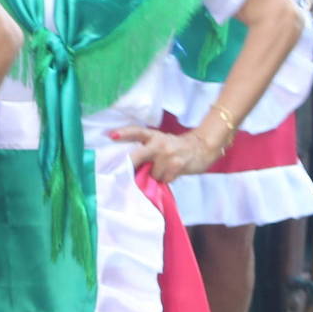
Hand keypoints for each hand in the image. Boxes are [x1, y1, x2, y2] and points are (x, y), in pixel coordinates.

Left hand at [109, 122, 224, 182]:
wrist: (202, 148)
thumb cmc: (177, 148)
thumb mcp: (162, 143)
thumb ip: (148, 150)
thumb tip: (133, 167)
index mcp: (154, 135)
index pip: (136, 131)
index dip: (123, 133)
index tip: (110, 135)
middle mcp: (159, 143)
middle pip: (138, 155)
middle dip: (129, 165)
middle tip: (122, 171)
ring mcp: (168, 154)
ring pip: (152, 173)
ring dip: (155, 176)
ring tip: (164, 170)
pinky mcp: (177, 165)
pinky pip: (164, 179)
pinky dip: (166, 180)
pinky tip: (172, 173)